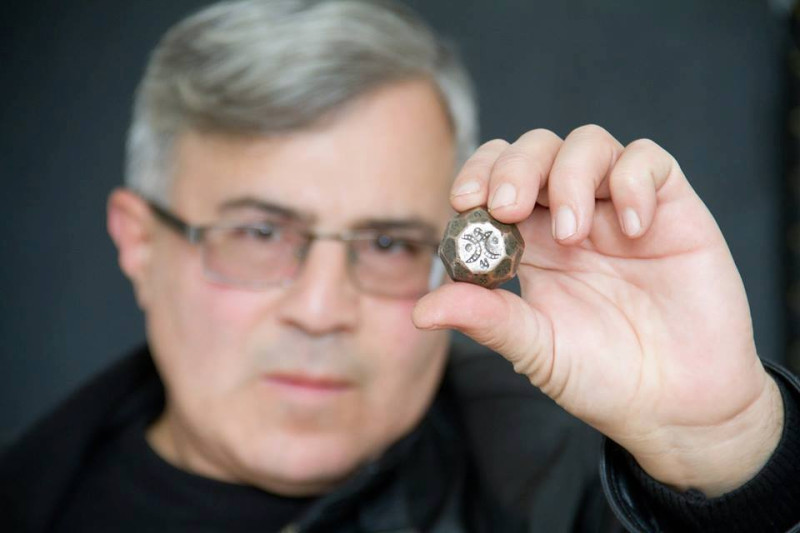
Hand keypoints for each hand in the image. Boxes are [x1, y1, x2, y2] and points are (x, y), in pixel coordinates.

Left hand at [413, 125, 783, 495]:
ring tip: (572, 233)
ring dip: (569, 176)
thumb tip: (422, 309)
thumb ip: (487, 320)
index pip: (495, 178)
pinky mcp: (672, 210)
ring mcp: (620, 208)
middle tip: (508, 206)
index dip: (478, 175)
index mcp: (531, 242)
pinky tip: (632, 229)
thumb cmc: (603, 377)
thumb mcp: (536, 349)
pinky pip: (649, 162)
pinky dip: (633, 181)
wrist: (676, 405)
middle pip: (535, 150)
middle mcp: (571, 215)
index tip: (465, 201)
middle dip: (515, 166)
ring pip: (588, 144)